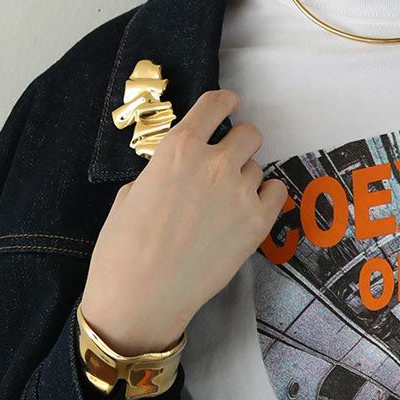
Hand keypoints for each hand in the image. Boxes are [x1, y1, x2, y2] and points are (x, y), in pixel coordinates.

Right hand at [80, 88, 287, 353]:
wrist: (141, 297)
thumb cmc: (123, 248)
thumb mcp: (131, 193)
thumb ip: (164, 170)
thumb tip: (179, 169)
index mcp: (178, 147)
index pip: (215, 104)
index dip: (225, 102)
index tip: (229, 104)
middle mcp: (214, 162)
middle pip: (248, 133)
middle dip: (238, 143)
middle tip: (227, 161)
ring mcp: (240, 193)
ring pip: (258, 168)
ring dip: (246, 177)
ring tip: (225, 201)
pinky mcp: (257, 224)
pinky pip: (276, 193)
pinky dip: (265, 198)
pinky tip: (246, 210)